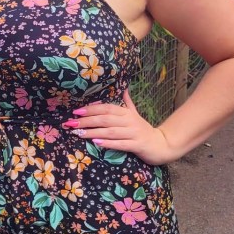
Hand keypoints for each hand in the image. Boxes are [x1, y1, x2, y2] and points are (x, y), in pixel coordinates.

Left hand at [62, 90, 176, 165]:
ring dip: (93, 132)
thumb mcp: (135, 114)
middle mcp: (129, 121)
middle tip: (71, 124)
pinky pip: (120, 144)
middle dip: (87, 121)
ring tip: (79, 133)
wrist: (161, 144)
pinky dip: (108, 143)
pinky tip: (96, 143)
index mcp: (126, 112)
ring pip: (110, 132)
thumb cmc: (143, 129)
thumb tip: (124, 88)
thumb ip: (127, 102)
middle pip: (105, 119)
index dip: (91, 109)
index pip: (106, 109)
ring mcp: (133, 133)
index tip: (76, 111)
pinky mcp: (137, 145)